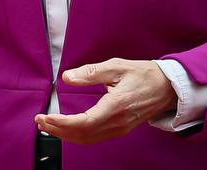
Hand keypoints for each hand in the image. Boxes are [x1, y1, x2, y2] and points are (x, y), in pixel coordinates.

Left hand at [35, 59, 177, 144]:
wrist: (167, 87)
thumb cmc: (143, 74)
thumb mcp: (116, 66)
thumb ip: (90, 72)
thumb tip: (67, 77)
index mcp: (115, 106)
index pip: (84, 122)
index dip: (62, 123)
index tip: (46, 117)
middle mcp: (117, 122)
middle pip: (83, 135)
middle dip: (58, 130)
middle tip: (40, 121)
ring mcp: (120, 128)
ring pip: (88, 139)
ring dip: (66, 135)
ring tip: (48, 126)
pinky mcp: (120, 129)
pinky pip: (96, 137)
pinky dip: (78, 135)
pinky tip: (67, 129)